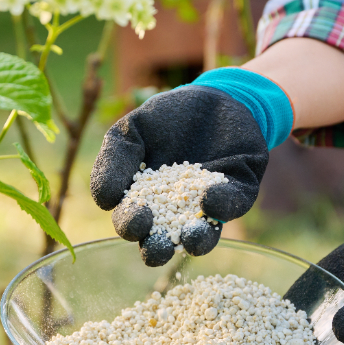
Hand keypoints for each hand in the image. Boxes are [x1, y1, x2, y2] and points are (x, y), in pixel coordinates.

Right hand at [90, 85, 267, 265]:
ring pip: (202, 236)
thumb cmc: (165, 118)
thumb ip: (113, 162)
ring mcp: (208, 207)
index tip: (136, 216)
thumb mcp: (130, 132)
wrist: (212, 95)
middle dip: (158, 248)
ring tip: (191, 236)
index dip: (130, 225)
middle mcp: (175, 214)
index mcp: (144, 202)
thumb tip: (105, 202)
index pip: (132, 223)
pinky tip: (210, 197)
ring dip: (195, 241)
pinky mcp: (239, 193)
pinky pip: (232, 206)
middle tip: (156, 243)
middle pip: (163, 242)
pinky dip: (223, 205)